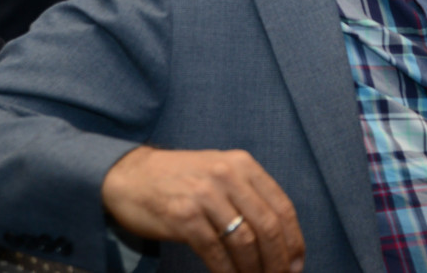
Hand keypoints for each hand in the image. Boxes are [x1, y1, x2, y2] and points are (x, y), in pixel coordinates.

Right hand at [102, 147, 304, 272]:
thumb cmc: (180, 180)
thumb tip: (280, 237)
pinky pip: (216, 251)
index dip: (294, 240)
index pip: (282, 207)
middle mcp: (227, 176)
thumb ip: (248, 195)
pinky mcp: (183, 216)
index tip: (297, 263)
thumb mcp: (220, 173)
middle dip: (279, 260)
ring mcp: (205, 195)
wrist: (129, 175)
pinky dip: (228, 272)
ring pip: (245, 241)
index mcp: (243, 165)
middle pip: (268, 226)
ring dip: (255, 270)